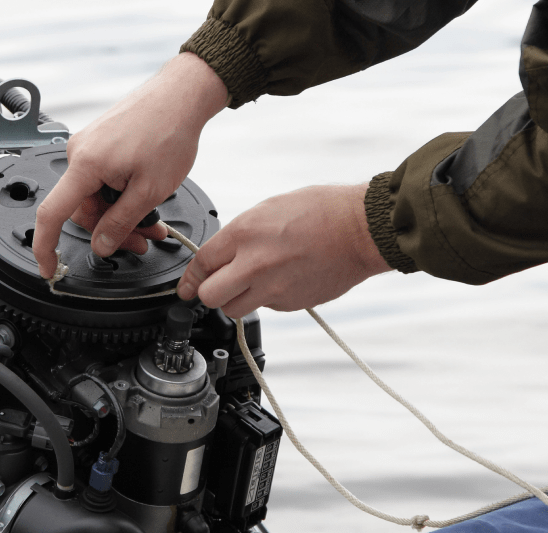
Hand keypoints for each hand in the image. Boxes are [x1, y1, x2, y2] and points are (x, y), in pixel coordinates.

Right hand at [33, 52, 228, 277]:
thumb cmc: (169, 131)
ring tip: (151, 224)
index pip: (51, 214)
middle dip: (110, 230)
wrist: (181, 95)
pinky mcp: (100, 143)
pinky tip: (143, 201)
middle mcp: (79, 152)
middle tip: (141, 241)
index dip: (45, 247)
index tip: (48, 267)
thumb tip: (102, 245)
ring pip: (95, 197)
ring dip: (121, 215)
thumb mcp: (149, 191)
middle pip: (81, 210)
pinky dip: (121, 196)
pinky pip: (102, 180)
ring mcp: (88, 146)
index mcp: (85, 164)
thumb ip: (121, 223)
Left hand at [176, 184, 391, 315]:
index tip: (186, 287)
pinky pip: (265, 307)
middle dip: (209, 292)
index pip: (201, 264)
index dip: (190, 278)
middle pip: (210, 296)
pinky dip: (266, 298)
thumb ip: (240, 234)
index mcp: (244, 234)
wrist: (361, 229)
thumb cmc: (322, 211)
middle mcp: (253, 264)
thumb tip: (223, 253)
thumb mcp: (268, 208)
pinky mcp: (290, 303)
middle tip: (218, 285)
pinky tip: (282, 279)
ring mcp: (272, 288)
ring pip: (234, 309)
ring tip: (252, 283)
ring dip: (236, 299)